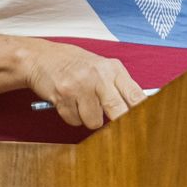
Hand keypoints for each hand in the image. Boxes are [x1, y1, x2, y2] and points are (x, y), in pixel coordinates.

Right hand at [23, 41, 146, 128]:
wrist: (42, 57)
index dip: (142, 113)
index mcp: (113, 68)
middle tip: (119, 129)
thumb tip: (138, 110)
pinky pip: (74, 121)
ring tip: (82, 103)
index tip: (145, 125)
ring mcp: (80, 86)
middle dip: (119, 123)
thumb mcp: (102, 68)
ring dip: (88, 118)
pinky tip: (69, 102)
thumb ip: (118, 86)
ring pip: (94, 122)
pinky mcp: (62, 96)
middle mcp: (99, 75)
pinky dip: (72, 116)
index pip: (135, 94)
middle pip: (118, 111)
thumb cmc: (76, 64)